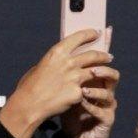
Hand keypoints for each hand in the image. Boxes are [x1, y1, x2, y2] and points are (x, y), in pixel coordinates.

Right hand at [0, 29, 115, 137]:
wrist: (29, 105)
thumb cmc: (30, 86)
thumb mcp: (41, 66)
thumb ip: (56, 62)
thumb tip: (65, 61)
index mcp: (57, 52)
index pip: (78, 37)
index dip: (89, 34)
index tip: (97, 32)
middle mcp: (68, 62)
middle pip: (93, 55)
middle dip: (103, 55)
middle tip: (108, 55)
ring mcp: (75, 77)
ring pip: (97, 71)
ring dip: (105, 70)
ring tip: (108, 71)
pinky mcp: (79, 92)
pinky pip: (88, 89)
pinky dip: (91, 90)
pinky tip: (95, 92)